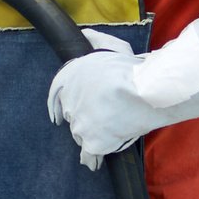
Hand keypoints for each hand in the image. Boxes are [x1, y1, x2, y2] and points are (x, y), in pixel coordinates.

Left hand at [44, 1, 198, 169]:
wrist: (142, 91)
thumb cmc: (129, 68)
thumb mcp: (111, 46)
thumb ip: (97, 41)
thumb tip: (86, 34)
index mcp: (68, 80)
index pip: (56, 95)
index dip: (57, 105)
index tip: (57, 115)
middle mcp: (69, 103)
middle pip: (72, 115)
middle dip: (83, 118)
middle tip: (98, 120)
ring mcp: (79, 124)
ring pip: (81, 134)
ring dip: (90, 135)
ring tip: (102, 137)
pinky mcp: (92, 142)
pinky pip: (89, 154)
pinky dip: (91, 159)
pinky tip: (93, 163)